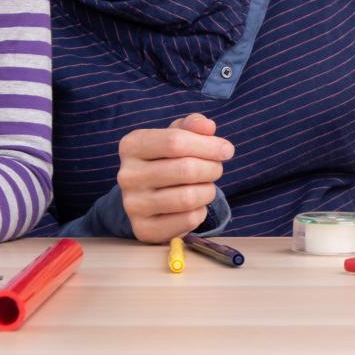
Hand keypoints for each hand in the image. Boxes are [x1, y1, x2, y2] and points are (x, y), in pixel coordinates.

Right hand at [117, 114, 234, 242]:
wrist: (148, 196)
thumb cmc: (167, 159)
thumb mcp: (177, 136)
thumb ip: (194, 125)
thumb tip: (208, 126)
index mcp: (132, 146)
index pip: (175, 141)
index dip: (208, 145)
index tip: (226, 150)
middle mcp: (127, 175)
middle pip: (185, 169)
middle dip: (212, 168)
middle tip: (216, 169)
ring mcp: (133, 205)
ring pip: (188, 197)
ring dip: (208, 190)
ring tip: (206, 186)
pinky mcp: (144, 229)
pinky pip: (188, 219)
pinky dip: (201, 211)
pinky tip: (195, 205)